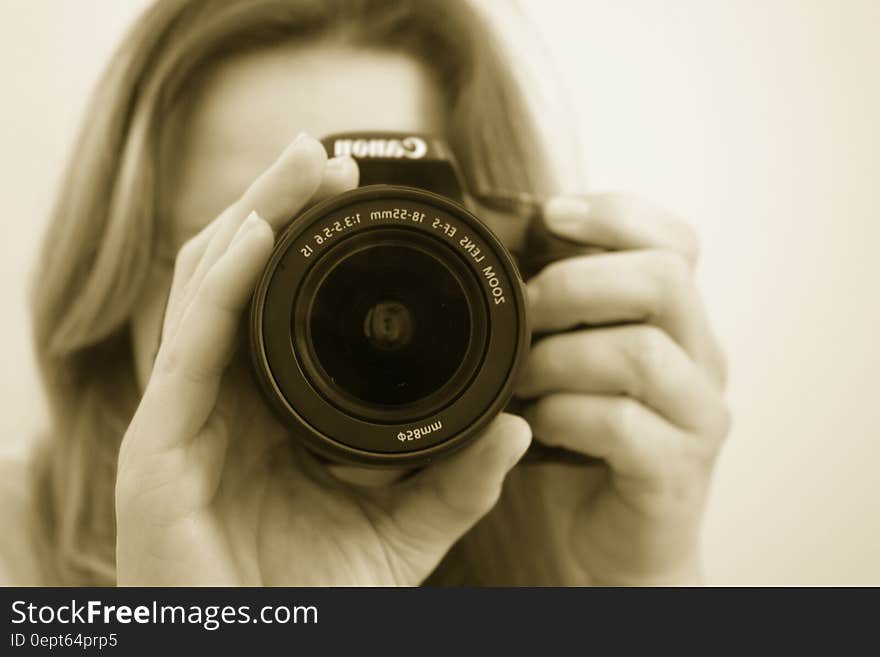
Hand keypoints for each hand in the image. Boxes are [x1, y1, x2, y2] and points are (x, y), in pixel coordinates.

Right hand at [115, 134, 529, 585]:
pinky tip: (264, 232)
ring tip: (302, 166)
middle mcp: (218, 402)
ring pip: (207, 290)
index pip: (275, 305)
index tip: (357, 200)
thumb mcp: (401, 534)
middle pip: (238, 277)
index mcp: (265, 412)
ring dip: (253, 218)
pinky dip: (224, 282)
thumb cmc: (315, 604)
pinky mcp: (160, 445)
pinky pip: (190, 344)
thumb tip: (517, 428)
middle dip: (278, 207)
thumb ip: (456, 483)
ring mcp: (185, 418)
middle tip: (328, 159)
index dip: (307, 243)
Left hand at [510, 193, 729, 584]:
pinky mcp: (677, 471)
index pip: (674, 241)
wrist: (612, 540)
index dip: (617, 215)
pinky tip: (539, 424)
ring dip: (560, 358)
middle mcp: (700, 359)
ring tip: (522, 379)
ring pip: (641, 352)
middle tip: (527, 309)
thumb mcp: (569, 361)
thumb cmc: (585, 442)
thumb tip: (503, 248)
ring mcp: (697, 416)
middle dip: (577, 283)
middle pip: (664, 279)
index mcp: (675, 322)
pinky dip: (565, 416)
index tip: (551, 216)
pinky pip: (622, 424)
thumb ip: (557, 311)